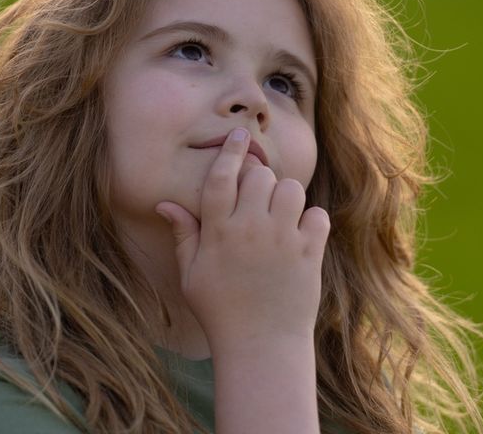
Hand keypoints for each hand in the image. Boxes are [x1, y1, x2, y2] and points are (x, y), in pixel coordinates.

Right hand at [155, 127, 329, 349]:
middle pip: (259, 176)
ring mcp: (282, 240)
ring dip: (285, 197)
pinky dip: (311, 221)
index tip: (239, 135)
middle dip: (259, 180)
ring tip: (279, 216)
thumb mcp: (191, 274)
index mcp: (218, 232)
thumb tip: (164, 203)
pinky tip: (300, 236)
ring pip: (290, 189)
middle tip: (257, 200)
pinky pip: (317, 216)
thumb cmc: (219, 310)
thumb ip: (183, 234)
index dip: (230, 151)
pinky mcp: (309, 254)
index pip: (222, 177)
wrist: (260, 346)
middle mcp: (250, 229)